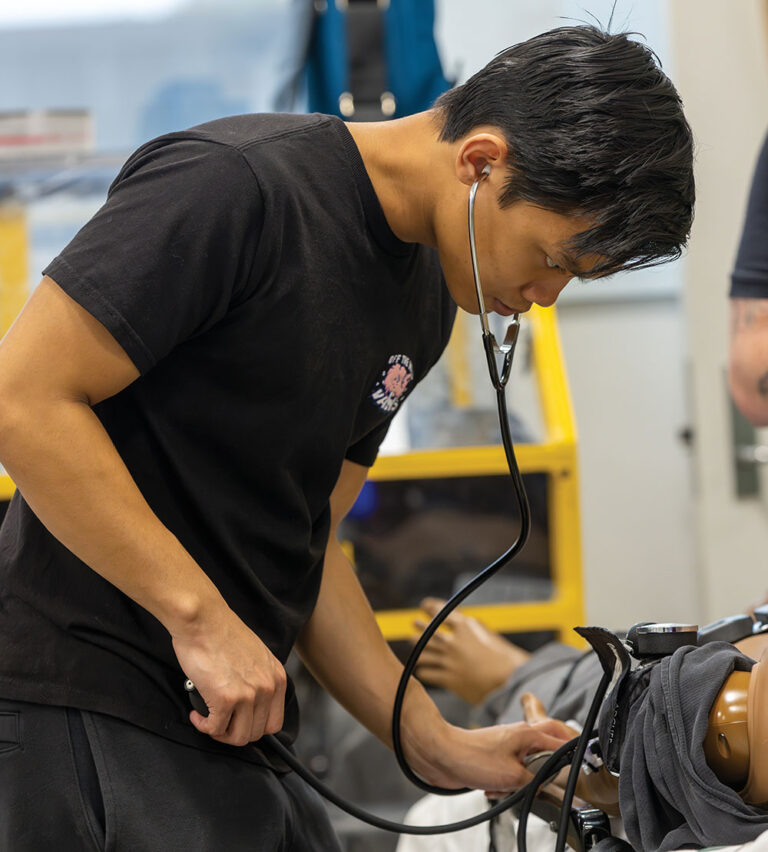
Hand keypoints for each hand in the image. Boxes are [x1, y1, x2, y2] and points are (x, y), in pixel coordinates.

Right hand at [170, 601, 286, 746]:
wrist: (203, 619)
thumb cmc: (221, 632)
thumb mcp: (256, 655)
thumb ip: (258, 679)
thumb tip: (249, 703)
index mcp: (277, 676)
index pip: (274, 721)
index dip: (253, 726)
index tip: (238, 721)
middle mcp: (268, 687)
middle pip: (256, 732)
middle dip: (235, 731)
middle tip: (219, 721)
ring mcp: (249, 695)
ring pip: (239, 737)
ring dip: (220, 732)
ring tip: (208, 719)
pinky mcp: (226, 698)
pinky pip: (215, 729)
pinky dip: (203, 726)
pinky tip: (196, 714)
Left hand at [410, 597, 530, 704]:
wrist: (511, 680)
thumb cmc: (506, 658)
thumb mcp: (487, 635)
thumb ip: (470, 632)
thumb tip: (457, 628)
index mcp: (465, 626)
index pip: (439, 611)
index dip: (430, 607)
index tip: (424, 605)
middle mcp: (453, 641)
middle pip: (427, 631)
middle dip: (419, 626)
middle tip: (414, 623)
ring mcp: (449, 660)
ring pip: (423, 651)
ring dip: (418, 648)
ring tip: (413, 644)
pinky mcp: (448, 678)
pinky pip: (426, 672)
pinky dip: (423, 670)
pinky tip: (422, 669)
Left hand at [415, 718, 573, 794]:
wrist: (442, 756)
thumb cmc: (472, 757)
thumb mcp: (513, 776)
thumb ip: (537, 780)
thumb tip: (553, 786)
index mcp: (528, 734)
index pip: (561, 743)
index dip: (572, 758)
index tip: (580, 772)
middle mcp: (520, 736)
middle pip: (548, 746)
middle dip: (551, 766)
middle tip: (554, 779)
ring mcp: (507, 746)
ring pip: (528, 765)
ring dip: (523, 781)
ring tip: (511, 788)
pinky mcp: (495, 758)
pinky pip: (511, 772)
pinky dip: (506, 784)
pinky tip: (494, 790)